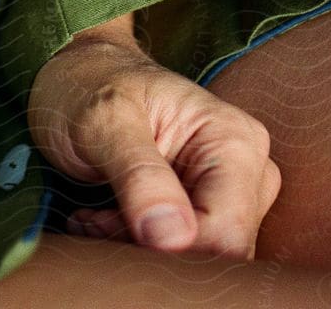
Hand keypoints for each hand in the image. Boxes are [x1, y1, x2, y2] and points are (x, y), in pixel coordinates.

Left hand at [29, 19, 280, 259]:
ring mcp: (234, 190)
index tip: (109, 228)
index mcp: (235, 140)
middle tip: (96, 221)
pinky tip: (104, 221)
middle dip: (154, 248)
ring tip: (95, 217)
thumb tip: (173, 237)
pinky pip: (189, 251)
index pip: (226, 232)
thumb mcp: (103, 120)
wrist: (81, 75)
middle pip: (220, 250)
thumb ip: (139, 175)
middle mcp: (248, 168)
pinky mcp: (211, 207)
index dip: (171, 248)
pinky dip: (142, 246)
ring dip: (143, 248)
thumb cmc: (91, 86)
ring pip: (204, 256)